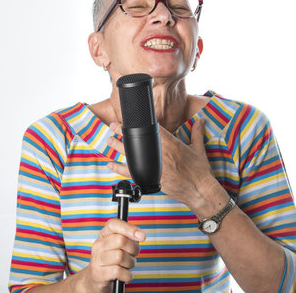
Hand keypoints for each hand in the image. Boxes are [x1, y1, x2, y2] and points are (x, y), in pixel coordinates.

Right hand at [79, 218, 144, 292]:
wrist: (96, 280)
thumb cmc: (113, 260)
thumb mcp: (119, 246)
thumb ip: (129, 238)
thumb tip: (141, 235)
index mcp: (104, 235)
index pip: (113, 224)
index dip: (129, 228)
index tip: (142, 237)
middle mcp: (98, 245)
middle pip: (120, 240)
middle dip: (133, 249)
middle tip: (133, 255)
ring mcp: (97, 259)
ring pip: (120, 256)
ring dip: (130, 263)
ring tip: (127, 266)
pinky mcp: (99, 273)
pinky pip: (119, 271)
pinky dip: (127, 275)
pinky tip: (125, 276)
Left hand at [106, 119, 226, 212]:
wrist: (200, 190)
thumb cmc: (200, 172)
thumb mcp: (199, 150)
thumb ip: (197, 133)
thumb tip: (201, 121)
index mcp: (171, 144)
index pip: (151, 130)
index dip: (139, 124)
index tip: (129, 119)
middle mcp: (160, 154)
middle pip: (137, 141)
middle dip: (123, 133)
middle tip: (112, 126)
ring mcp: (153, 166)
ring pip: (131, 155)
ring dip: (118, 147)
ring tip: (109, 140)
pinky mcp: (151, 178)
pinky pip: (131, 172)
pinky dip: (119, 168)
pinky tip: (110, 164)